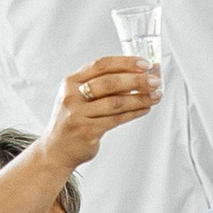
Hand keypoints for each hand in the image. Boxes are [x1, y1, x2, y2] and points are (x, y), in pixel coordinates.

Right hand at [43, 54, 160, 169]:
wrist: (56, 149)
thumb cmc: (73, 120)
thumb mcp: (79, 97)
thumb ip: (103, 85)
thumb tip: (139, 75)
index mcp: (71, 81)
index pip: (101, 65)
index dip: (125, 62)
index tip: (144, 64)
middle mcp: (72, 96)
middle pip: (109, 83)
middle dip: (136, 80)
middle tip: (155, 80)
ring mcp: (78, 114)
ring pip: (116, 103)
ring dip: (140, 98)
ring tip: (155, 96)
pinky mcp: (87, 131)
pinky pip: (116, 119)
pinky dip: (134, 113)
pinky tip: (144, 109)